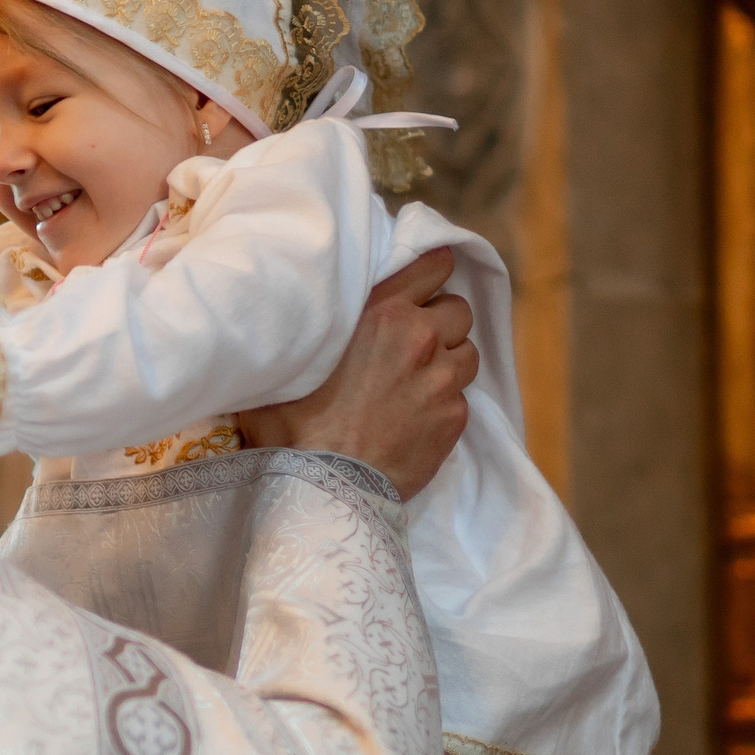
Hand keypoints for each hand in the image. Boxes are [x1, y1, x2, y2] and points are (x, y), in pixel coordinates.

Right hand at [238, 247, 474, 496]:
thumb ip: (307, 333)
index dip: (434, 271)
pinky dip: (444, 403)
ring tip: (419, 382)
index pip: (433, 266)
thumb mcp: (287, 366)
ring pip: (467, 353)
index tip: (430, 280)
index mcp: (380, 312)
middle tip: (414, 344)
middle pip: (457, 311)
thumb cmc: (293, 428)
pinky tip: (415, 419)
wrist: (325, 488)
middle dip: (441, 323)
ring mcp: (442, 379)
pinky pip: (462, 398)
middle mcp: (419, 337)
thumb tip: (293, 321)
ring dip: (448, 361)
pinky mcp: (454, 418)